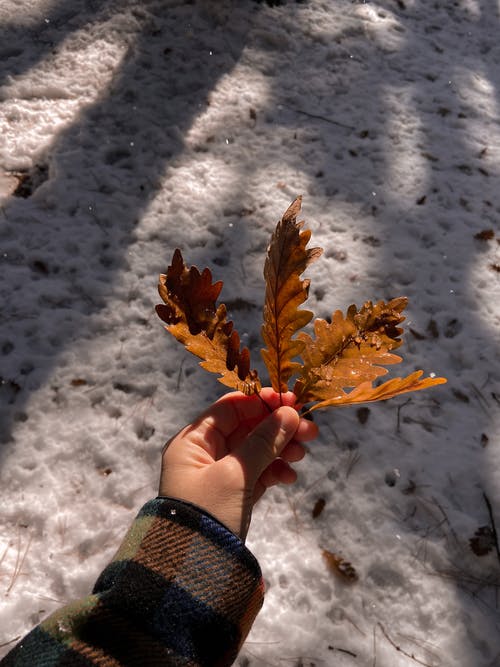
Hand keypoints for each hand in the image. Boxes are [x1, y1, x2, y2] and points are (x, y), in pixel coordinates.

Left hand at [159, 388, 317, 539]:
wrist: (195, 571)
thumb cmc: (208, 512)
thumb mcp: (235, 474)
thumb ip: (263, 442)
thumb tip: (289, 413)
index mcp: (193, 441)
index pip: (230, 408)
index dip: (261, 402)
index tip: (291, 403)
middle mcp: (204, 453)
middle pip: (247, 428)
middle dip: (278, 428)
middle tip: (310, 431)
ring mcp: (219, 475)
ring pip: (256, 450)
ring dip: (281, 449)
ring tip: (302, 455)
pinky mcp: (233, 494)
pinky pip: (257, 473)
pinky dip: (274, 471)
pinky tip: (290, 477)